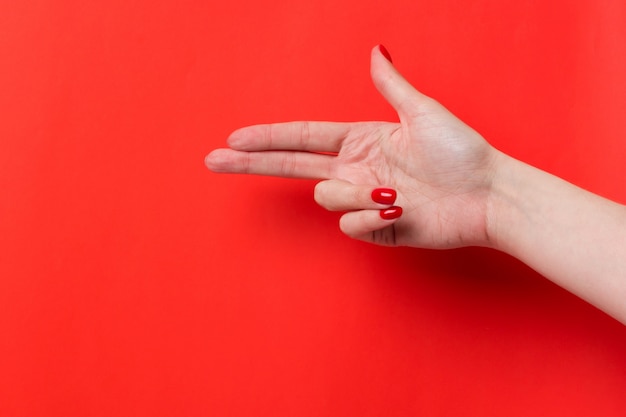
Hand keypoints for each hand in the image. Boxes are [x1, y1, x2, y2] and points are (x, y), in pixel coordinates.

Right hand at [206, 45, 500, 247]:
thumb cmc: (462, 152)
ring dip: (356, 194)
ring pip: (327, 199)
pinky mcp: (376, 228)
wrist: (488, 196)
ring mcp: (364, 200)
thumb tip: (375, 51)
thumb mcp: (423, 112)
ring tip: (396, 192)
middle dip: (251, 163)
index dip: (267, 138)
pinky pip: (351, 226)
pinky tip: (399, 210)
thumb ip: (391, 86)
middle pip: (291, 167)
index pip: (302, 138)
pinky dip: (371, 218)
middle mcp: (355, 170)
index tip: (235, 137)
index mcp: (361, 141)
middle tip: (213, 161)